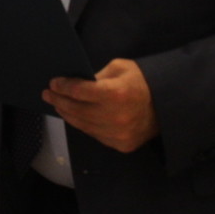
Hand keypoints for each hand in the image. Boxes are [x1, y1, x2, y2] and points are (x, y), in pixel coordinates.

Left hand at [44, 58, 159, 152]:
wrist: (166, 105)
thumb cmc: (141, 82)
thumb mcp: (119, 68)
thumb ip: (97, 76)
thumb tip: (75, 84)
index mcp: (116, 93)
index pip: (80, 91)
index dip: (64, 87)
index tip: (53, 83)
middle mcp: (116, 117)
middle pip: (77, 110)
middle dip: (59, 100)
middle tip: (48, 94)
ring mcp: (118, 134)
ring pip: (82, 125)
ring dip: (67, 114)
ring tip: (58, 104)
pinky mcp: (121, 145)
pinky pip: (94, 134)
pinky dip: (82, 124)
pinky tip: (74, 116)